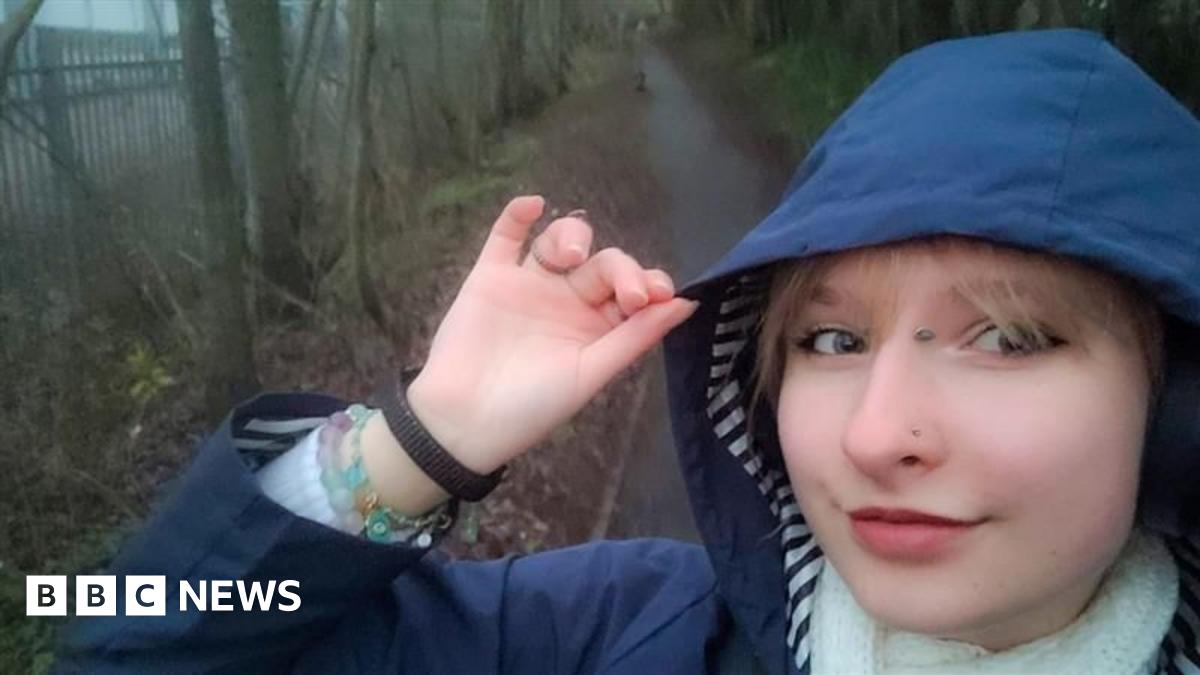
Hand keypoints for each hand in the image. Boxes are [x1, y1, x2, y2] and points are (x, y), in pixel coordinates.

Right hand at [405, 196, 697, 473]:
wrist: (464, 420)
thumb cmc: (533, 406)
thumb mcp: (592, 373)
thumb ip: (635, 336)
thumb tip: (688, 303)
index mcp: (596, 327)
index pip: (631, 290)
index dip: (646, 284)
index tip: (654, 295)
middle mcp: (567, 301)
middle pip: (603, 263)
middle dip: (619, 269)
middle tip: (624, 293)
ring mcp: (529, 285)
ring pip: (560, 242)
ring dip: (574, 238)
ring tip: (572, 256)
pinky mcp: (490, 277)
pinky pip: (506, 237)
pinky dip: (517, 216)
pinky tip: (533, 204)